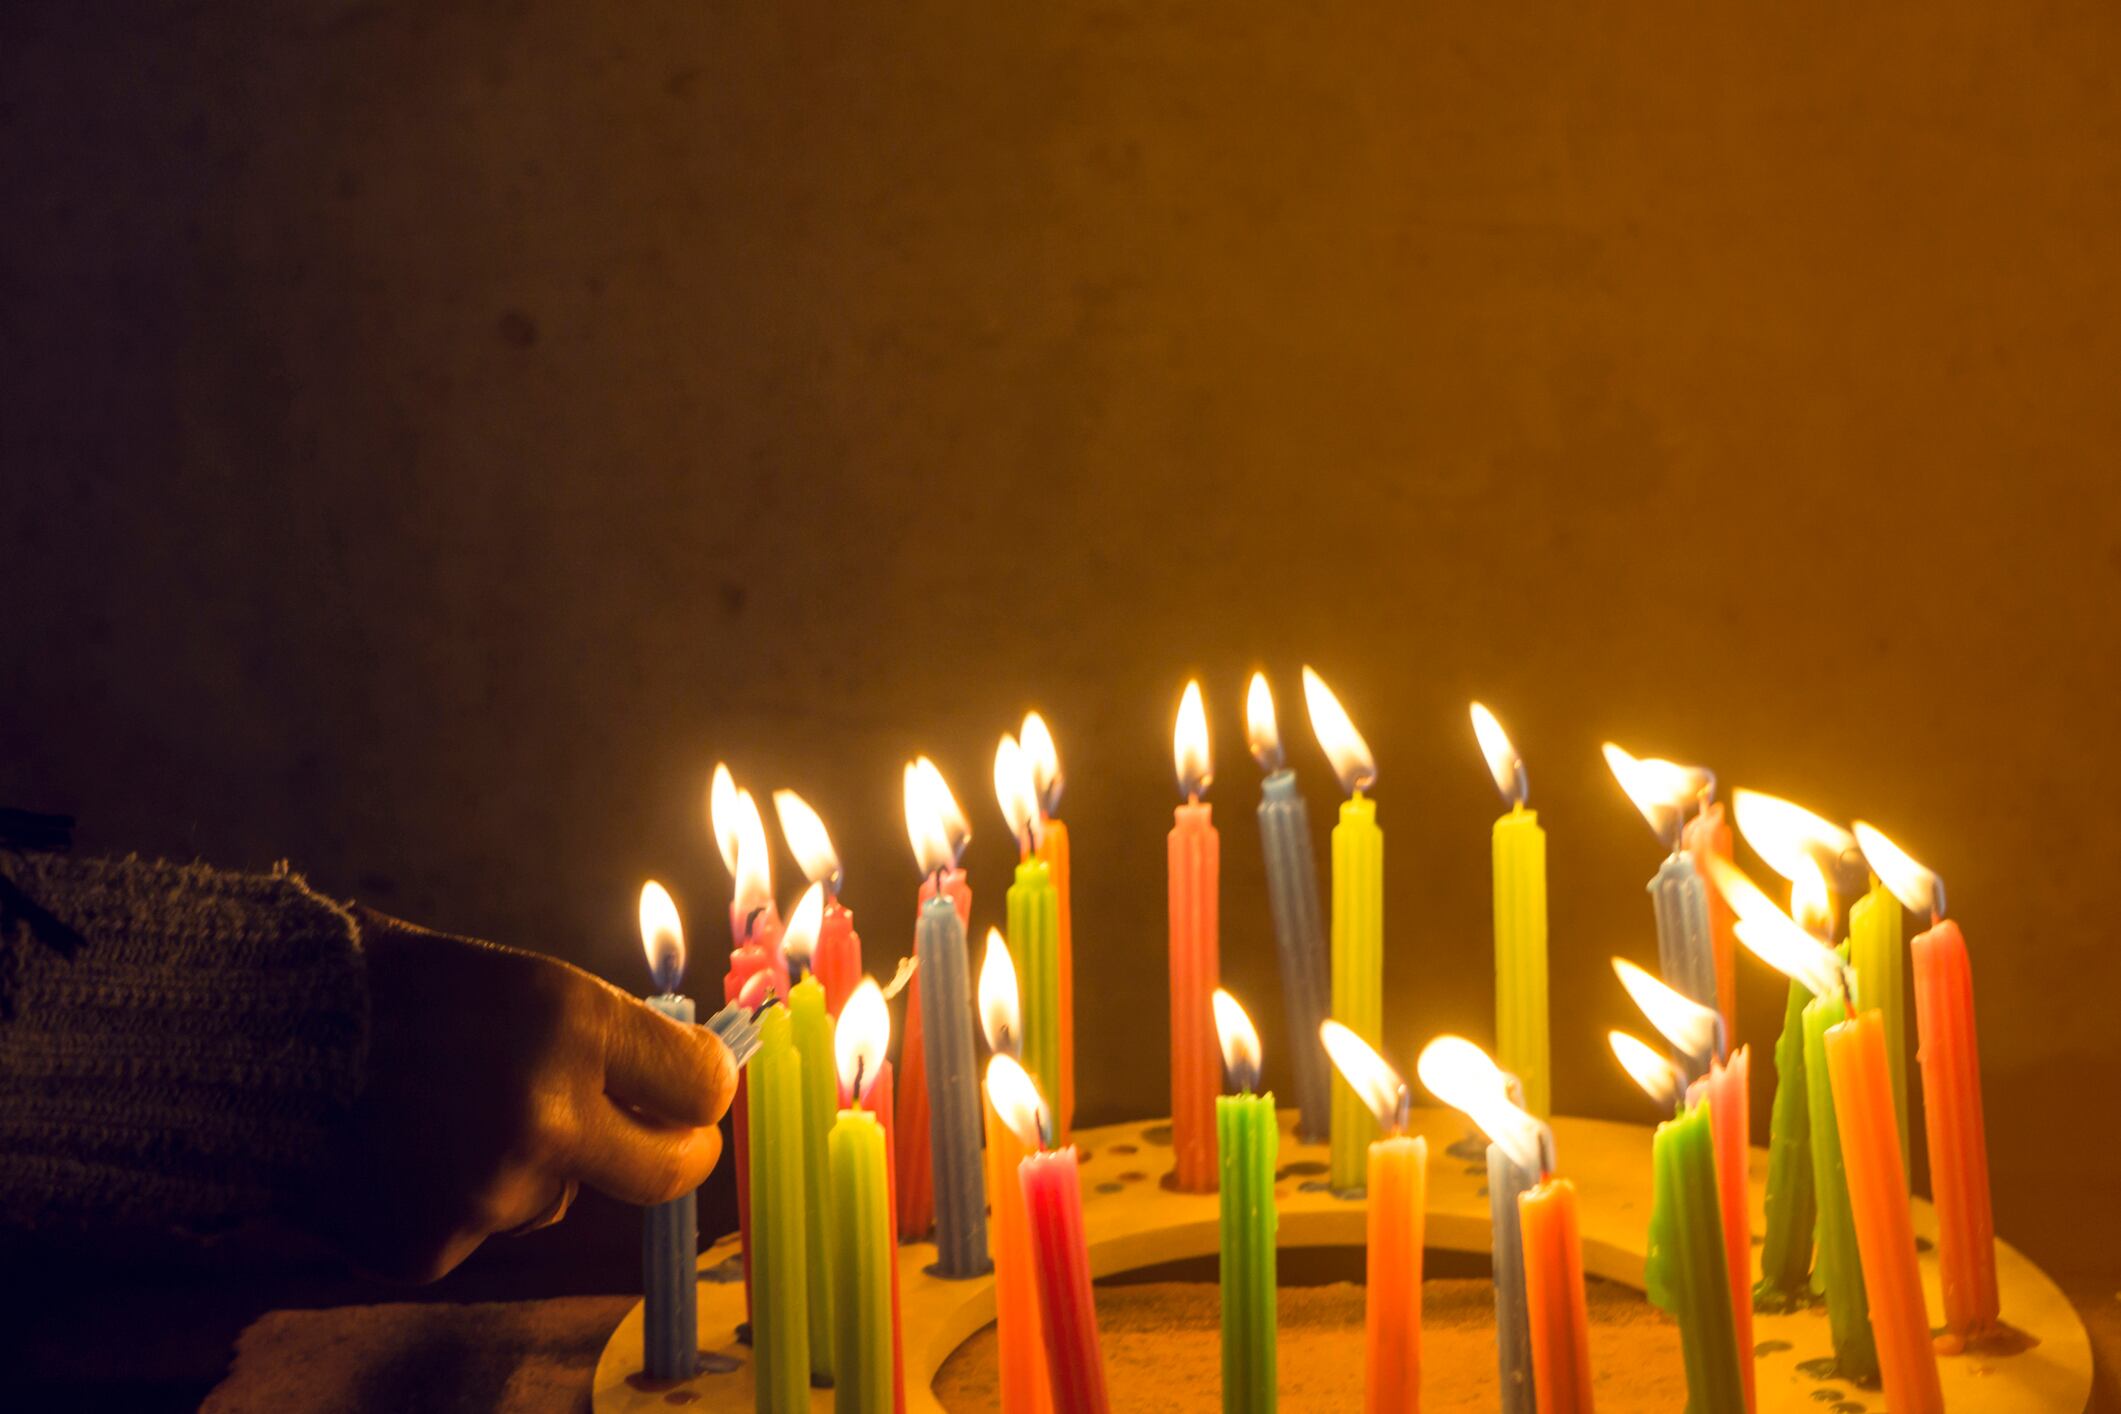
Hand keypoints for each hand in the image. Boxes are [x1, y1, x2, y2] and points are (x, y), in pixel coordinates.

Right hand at [295, 907, 734, 1280]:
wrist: (254, 1039)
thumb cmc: (399, 993)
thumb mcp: (524, 983)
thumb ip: (611, 1041)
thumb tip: (694, 1087)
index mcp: (570, 1024)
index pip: (702, 1087)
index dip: (704, 1091)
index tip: (697, 1092)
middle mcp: (543, 1115)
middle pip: (670, 1172)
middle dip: (675, 1155)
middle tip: (666, 1142)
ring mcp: (488, 1193)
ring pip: (560, 1198)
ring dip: (532, 1169)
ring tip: (449, 1113)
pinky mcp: (435, 1249)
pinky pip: (484, 1232)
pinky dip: (457, 1204)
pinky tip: (406, 1155)